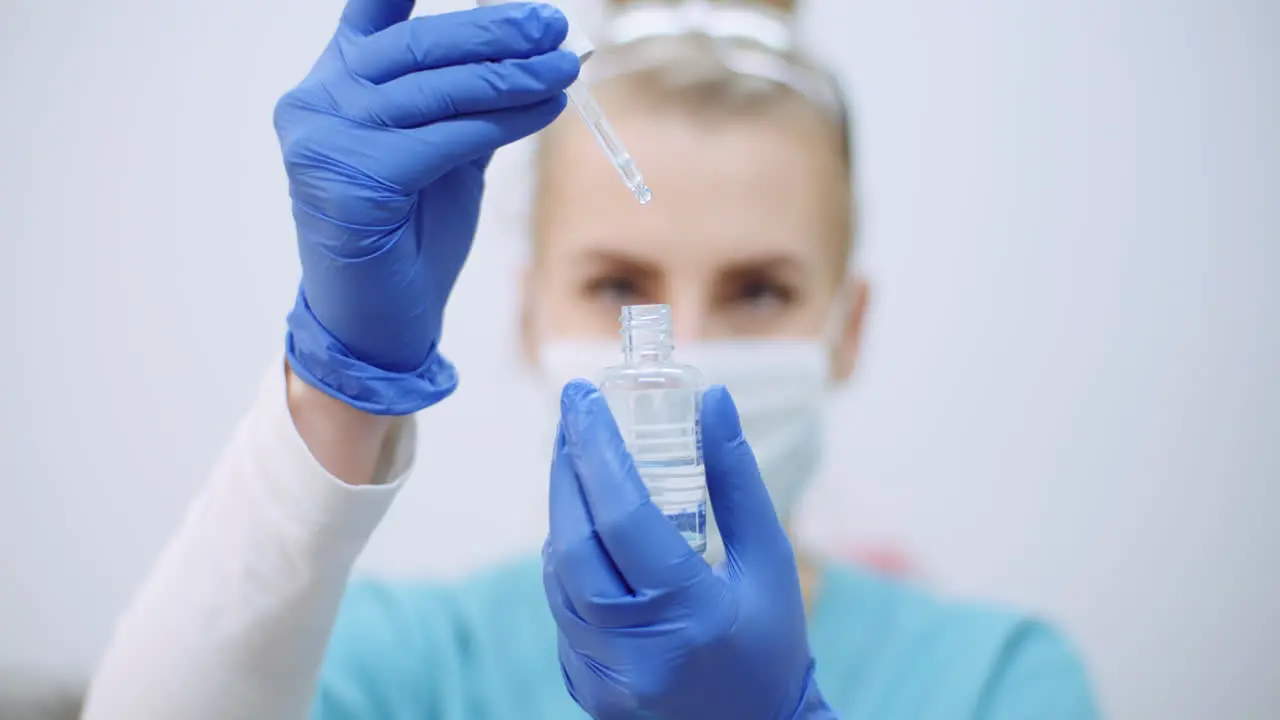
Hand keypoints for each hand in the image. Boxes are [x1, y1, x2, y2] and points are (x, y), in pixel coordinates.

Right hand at [275, 0, 578, 413]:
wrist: (377, 323)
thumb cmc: (409, 238)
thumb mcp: (441, 153)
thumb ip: (465, 102)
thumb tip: (531, 53)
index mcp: (330, 87)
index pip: (372, 16)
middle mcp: (316, 104)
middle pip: (417, 47)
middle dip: (494, 31)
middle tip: (552, 26)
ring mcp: (326, 140)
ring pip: (436, 89)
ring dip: (511, 75)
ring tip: (562, 67)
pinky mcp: (355, 179)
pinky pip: (446, 137)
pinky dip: (504, 121)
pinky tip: (546, 110)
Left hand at [542, 381, 837, 718]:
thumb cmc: (772, 646)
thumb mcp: (769, 561)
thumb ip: (737, 480)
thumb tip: (712, 400)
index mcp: (689, 615)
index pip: (623, 517)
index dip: (598, 450)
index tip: (583, 397)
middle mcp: (635, 651)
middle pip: (574, 543)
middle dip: (567, 470)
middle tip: (573, 417)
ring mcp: (602, 677)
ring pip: (558, 576)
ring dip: (563, 513)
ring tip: (580, 463)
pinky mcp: (585, 688)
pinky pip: (561, 608)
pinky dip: (567, 561)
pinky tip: (585, 529)